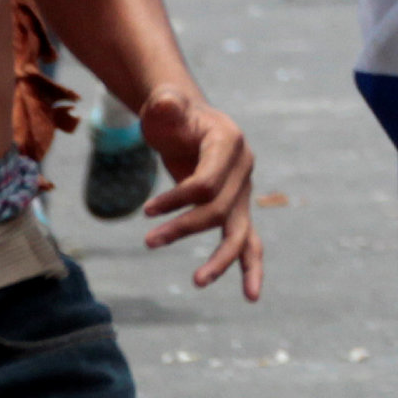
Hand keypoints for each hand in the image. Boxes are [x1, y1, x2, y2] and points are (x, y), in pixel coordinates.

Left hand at [140, 92, 265, 298]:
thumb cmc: (170, 112)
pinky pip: (247, 241)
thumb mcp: (163, 103)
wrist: (185, 119)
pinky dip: (249, 267)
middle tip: (149, 241)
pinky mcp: (237, 208)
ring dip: (221, 260)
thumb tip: (166, 106)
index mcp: (229, 142)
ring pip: (241, 233)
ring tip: (197, 282)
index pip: (207, 182)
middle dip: (185, 229)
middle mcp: (243, 169)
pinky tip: (250, 294)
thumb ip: (165, 103)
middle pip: (220, 210)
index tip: (147, 210)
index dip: (177, 199)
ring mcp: (243, 191)